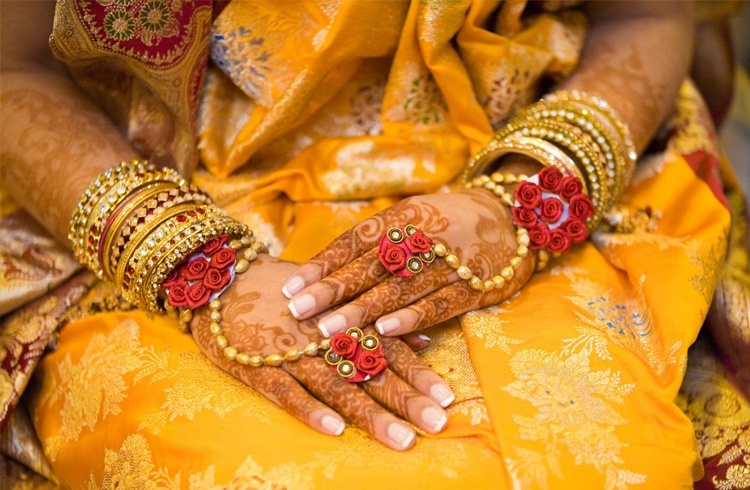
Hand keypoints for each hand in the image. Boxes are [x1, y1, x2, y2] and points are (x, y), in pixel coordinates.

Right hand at [190, 257, 454, 450]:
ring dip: (370, 413)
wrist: (223, 280)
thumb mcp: (335, 300)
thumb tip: (424, 342)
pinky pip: (286, 391)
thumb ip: (378, 323)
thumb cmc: (288, 295)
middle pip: (371, 370)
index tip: (448, 398)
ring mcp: (291, 351)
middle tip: (438, 423)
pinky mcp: (258, 365)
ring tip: (402, 439)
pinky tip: (334, 430)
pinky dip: (310, 409)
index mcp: (344, 321)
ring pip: (336, 384)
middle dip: (407, 398)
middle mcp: (323, 336)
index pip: (389, 349)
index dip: (418, 374)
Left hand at [281, 188, 535, 337]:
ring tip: (328, 329)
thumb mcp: (413, 217)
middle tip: (297, 311)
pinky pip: (439, 303)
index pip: (355, 241)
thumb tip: (326, 271)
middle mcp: (423, 235)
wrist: (513, 217)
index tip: (291, 287)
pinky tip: (385, 330)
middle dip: (332, 290)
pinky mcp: (473, 286)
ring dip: (362, 309)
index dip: (322, 265)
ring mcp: (450, 261)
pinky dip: (412, 318)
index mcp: (402, 216)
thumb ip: (377, 241)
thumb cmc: (448, 221)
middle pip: (370, 266)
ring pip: (399, 288)